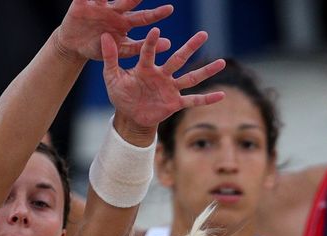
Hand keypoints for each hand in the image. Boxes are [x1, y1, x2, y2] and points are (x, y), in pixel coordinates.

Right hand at [54, 0, 173, 60]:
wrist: (74, 47)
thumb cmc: (98, 48)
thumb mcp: (121, 50)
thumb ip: (141, 47)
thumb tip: (169, 44)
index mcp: (124, 22)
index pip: (143, 17)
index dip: (156, 14)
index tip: (170, 10)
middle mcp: (115, 11)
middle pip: (129, 1)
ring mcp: (99, 6)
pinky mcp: (82, 3)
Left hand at [101, 29, 225, 132]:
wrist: (129, 115)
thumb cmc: (121, 94)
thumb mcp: (112, 76)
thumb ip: (110, 57)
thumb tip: (104, 36)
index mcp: (146, 68)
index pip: (149, 52)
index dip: (152, 43)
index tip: (156, 30)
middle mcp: (162, 75)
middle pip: (178, 59)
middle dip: (190, 47)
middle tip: (204, 34)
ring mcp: (170, 88)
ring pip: (191, 78)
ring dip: (206, 71)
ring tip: (222, 62)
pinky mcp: (175, 103)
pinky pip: (193, 100)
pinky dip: (207, 99)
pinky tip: (222, 95)